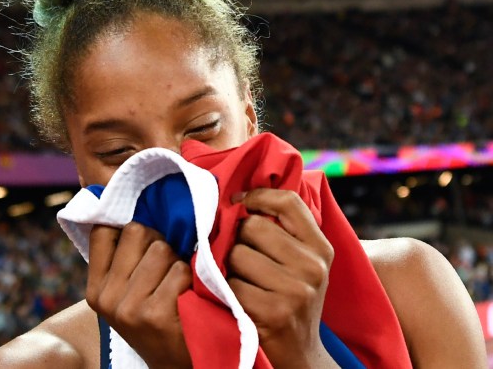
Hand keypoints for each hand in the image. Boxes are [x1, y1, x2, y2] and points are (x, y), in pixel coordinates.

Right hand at [86, 222, 192, 367]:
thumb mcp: (127, 294)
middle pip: (137, 232)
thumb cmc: (156, 319)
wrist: (174, 366)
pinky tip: (185, 298)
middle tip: (165, 266)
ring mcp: (129, 308)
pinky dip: (189, 279)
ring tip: (176, 284)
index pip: (103, 231)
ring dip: (177, 262)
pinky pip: (179, 270)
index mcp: (95, 290)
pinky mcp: (155, 314)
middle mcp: (107, 298)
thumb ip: (125, 259)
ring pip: (161, 249)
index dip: (128, 230)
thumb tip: (139, 206)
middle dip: (158, 242)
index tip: (143, 245)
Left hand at [228, 189, 337, 367]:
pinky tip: (238, 300)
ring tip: (240, 280)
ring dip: (228, 267)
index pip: (289, 202)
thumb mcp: (302, 264)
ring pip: (237, 254)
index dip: (258, 196)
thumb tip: (240, 196)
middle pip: (252, 227)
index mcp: (321, 248)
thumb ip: (284, 232)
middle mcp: (313, 266)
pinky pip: (231, 285)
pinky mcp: (274, 312)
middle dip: (236, 238)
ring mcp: (296, 290)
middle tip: (237, 255)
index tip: (239, 202)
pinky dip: (226, 291)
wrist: (301, 355)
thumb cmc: (292, 299)